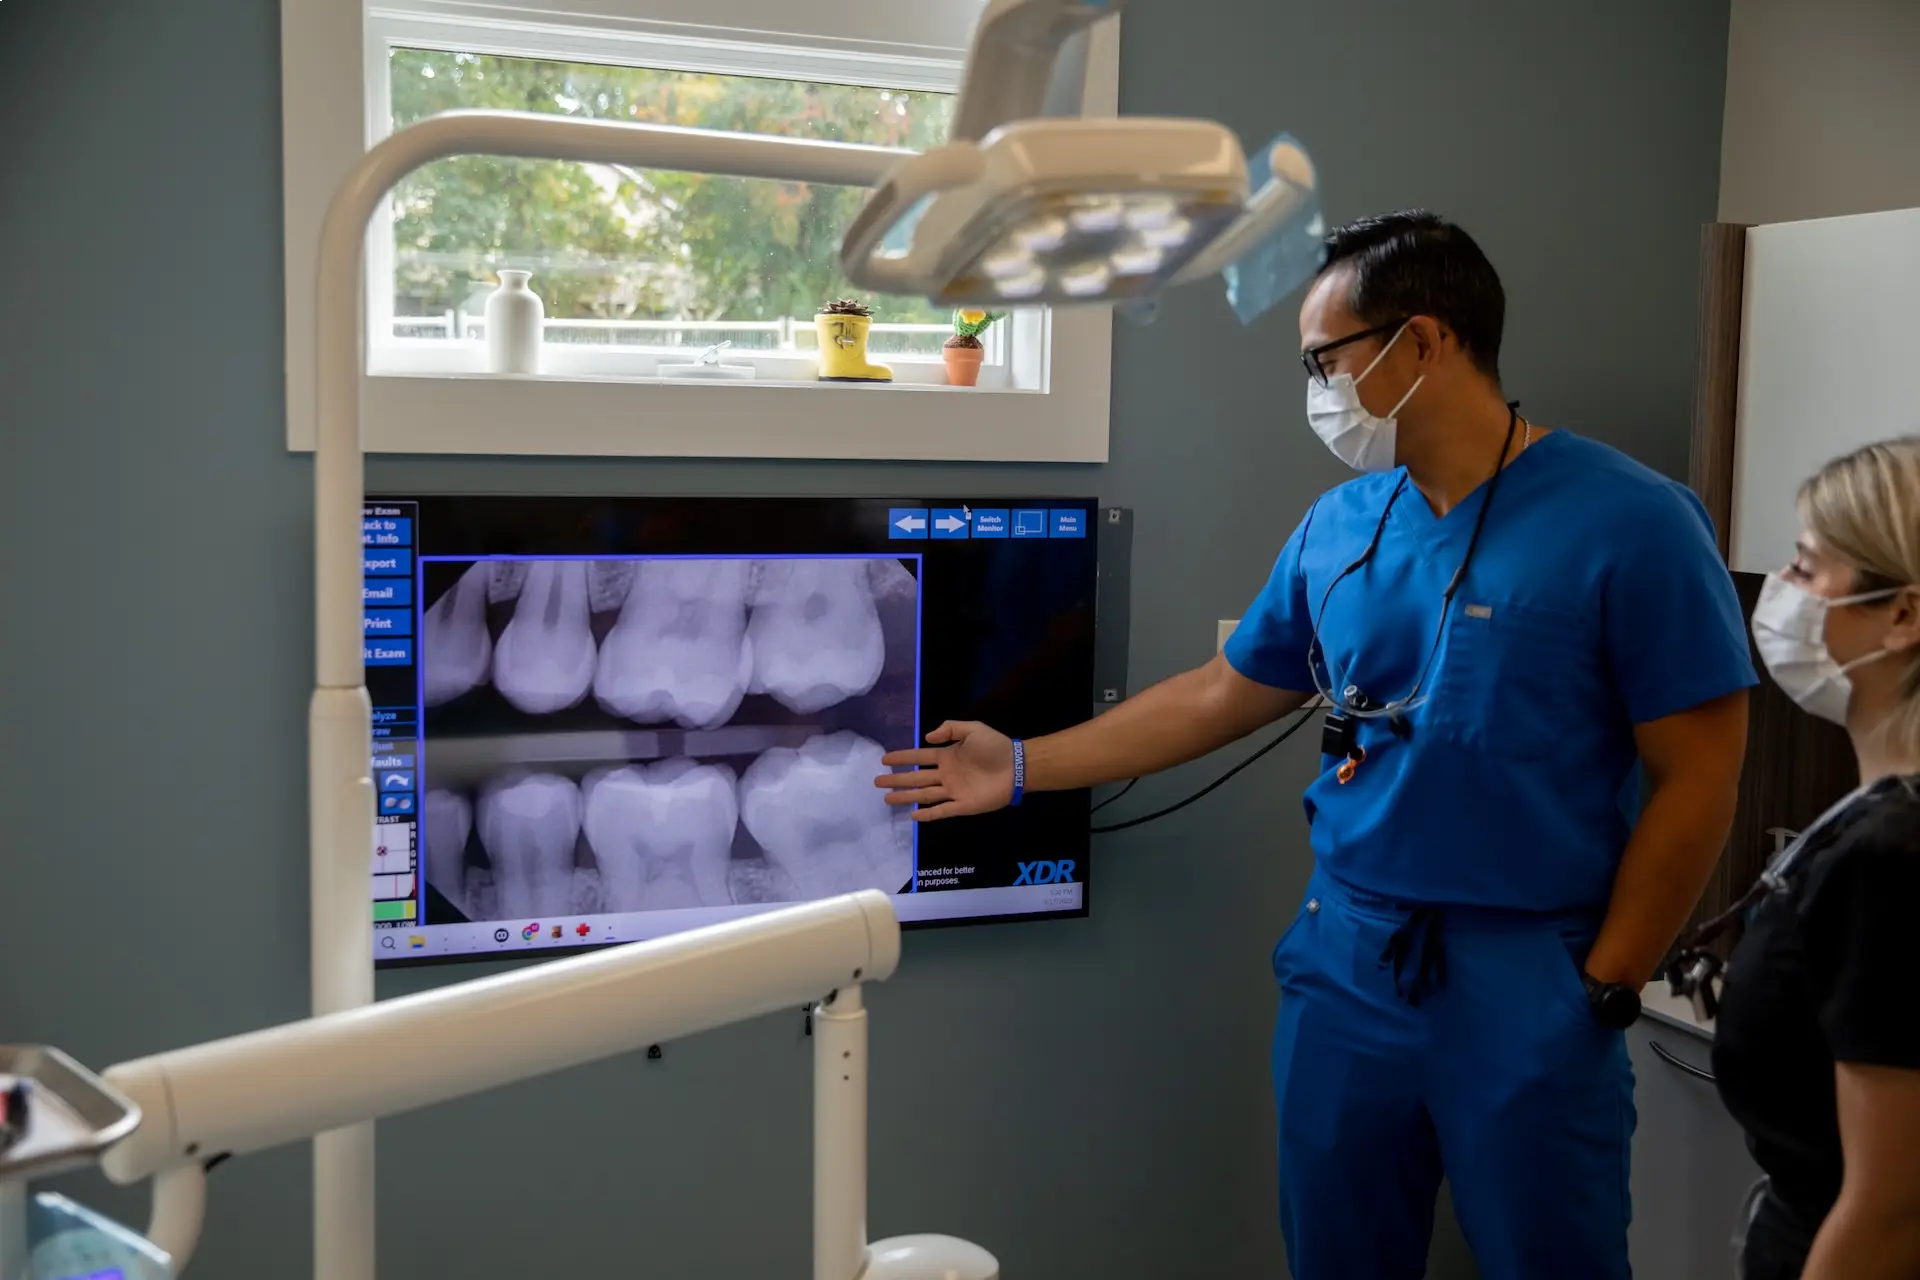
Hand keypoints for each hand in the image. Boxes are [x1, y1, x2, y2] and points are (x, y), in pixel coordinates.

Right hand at [874, 721, 1014, 821]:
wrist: (1017, 767)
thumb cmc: (996, 747)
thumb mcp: (973, 729)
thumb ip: (950, 729)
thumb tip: (927, 737)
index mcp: (948, 756)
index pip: (919, 756)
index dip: (902, 758)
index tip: (884, 759)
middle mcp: (946, 774)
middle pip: (916, 778)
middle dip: (897, 779)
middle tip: (877, 781)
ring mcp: (953, 791)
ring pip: (924, 795)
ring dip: (905, 796)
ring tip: (887, 798)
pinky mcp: (963, 806)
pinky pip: (941, 811)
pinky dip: (927, 814)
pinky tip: (913, 816)